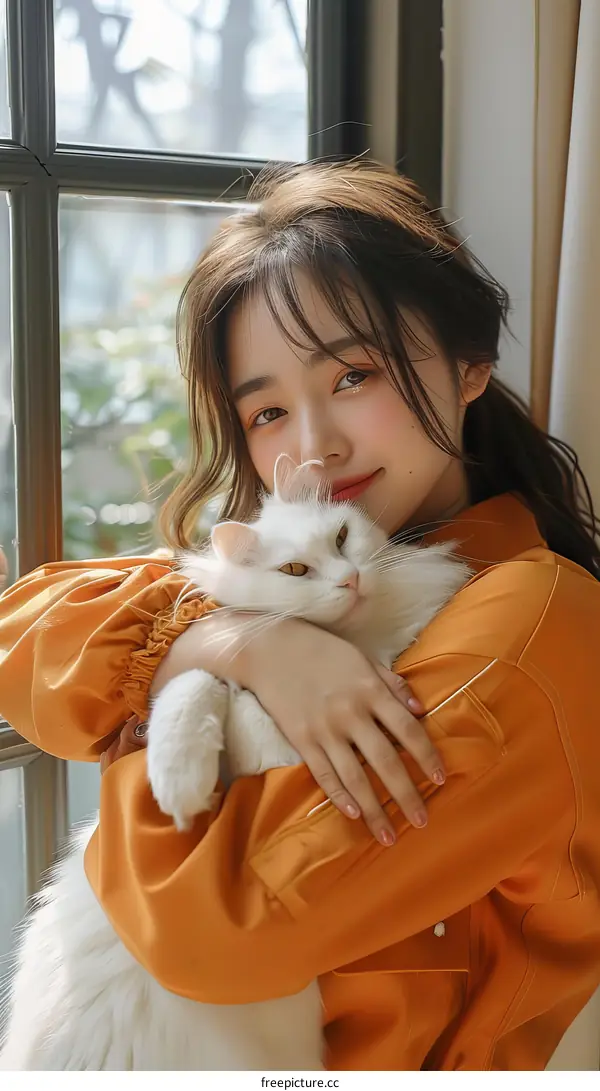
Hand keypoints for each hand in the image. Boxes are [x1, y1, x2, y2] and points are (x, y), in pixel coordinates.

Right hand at [102, 613, 443, 845]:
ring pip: (355, 777)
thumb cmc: (322, 652)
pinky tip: (354, 815)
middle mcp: (351, 713)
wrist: (269, 649)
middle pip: (386, 761)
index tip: (441, 780)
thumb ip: (393, 685)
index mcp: (371, 691)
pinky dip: (339, 796)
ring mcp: (325, 729)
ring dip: (375, 810)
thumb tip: (422, 711)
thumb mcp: (363, 659)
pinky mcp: (301, 739)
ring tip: (389, 835)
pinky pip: (324, 774)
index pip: (409, 731)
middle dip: (406, 795)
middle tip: (422, 821)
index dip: (427, 757)